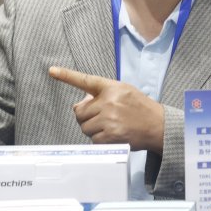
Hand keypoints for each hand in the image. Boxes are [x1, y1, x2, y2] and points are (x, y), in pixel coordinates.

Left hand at [48, 66, 163, 153]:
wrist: (158, 125)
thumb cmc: (139, 108)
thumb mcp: (123, 92)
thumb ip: (102, 94)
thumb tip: (79, 105)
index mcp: (111, 88)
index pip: (85, 80)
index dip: (67, 75)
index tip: (52, 71)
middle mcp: (109, 102)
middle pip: (80, 112)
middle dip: (86, 117)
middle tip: (100, 118)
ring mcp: (109, 119)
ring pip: (85, 127)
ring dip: (93, 129)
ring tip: (109, 126)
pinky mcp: (111, 135)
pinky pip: (93, 139)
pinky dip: (100, 139)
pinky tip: (112, 135)